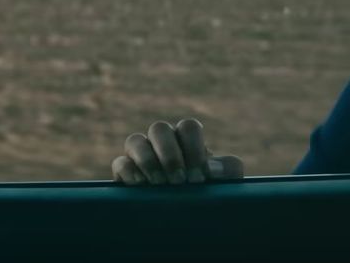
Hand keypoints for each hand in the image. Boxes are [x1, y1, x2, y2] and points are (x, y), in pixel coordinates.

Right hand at [111, 119, 244, 185]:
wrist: (189, 222)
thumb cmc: (209, 196)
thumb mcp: (227, 183)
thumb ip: (228, 169)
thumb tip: (210, 167)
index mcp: (187, 140)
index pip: (188, 127)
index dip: (193, 148)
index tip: (199, 177)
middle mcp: (162, 143)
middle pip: (158, 128)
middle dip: (169, 154)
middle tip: (179, 181)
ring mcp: (141, 156)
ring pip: (135, 140)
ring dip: (148, 160)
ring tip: (160, 184)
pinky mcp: (125, 174)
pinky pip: (120, 163)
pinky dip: (129, 171)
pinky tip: (142, 186)